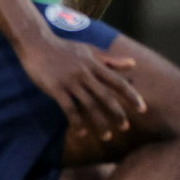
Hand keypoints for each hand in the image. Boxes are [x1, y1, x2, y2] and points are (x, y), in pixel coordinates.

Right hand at [16, 31, 145, 140]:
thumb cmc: (64, 48)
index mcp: (95, 64)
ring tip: (107, 137)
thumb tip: (133, 64)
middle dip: (118, 114)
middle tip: (125, 128)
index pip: (118, 82)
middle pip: (106, 96)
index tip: (142, 109)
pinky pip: (69, 109)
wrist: (37, 42)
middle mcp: (85, 73)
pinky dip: (77, 122)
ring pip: (89, 105)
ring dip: (99, 123)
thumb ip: (111, 60)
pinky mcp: (55, 88)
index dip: (131, 96)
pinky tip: (82, 133)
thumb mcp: (90, 51)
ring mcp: (70, 81)